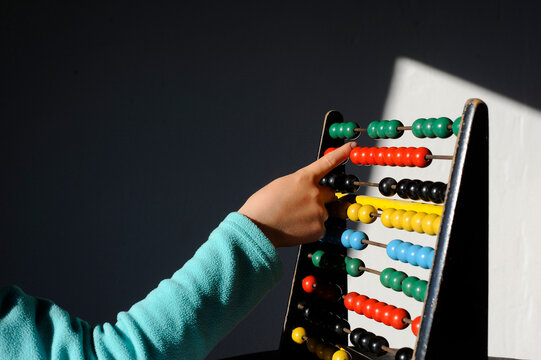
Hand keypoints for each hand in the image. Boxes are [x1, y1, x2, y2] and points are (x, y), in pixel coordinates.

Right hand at [238, 142, 356, 247]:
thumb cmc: (263, 207)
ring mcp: (319, 212)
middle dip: (320, 199)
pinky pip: (321, 227)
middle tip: (301, 206)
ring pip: (324, 212)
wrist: (256, 229)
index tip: (352, 147)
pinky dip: (310, 228)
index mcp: (304, 178)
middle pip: (329, 193)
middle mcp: (315, 193)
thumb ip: (300, 185)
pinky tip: (295, 228)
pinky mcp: (320, 229)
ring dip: (313, 215)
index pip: (328, 162)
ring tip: (293, 219)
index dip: (341, 153)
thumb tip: (310, 190)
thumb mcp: (281, 186)